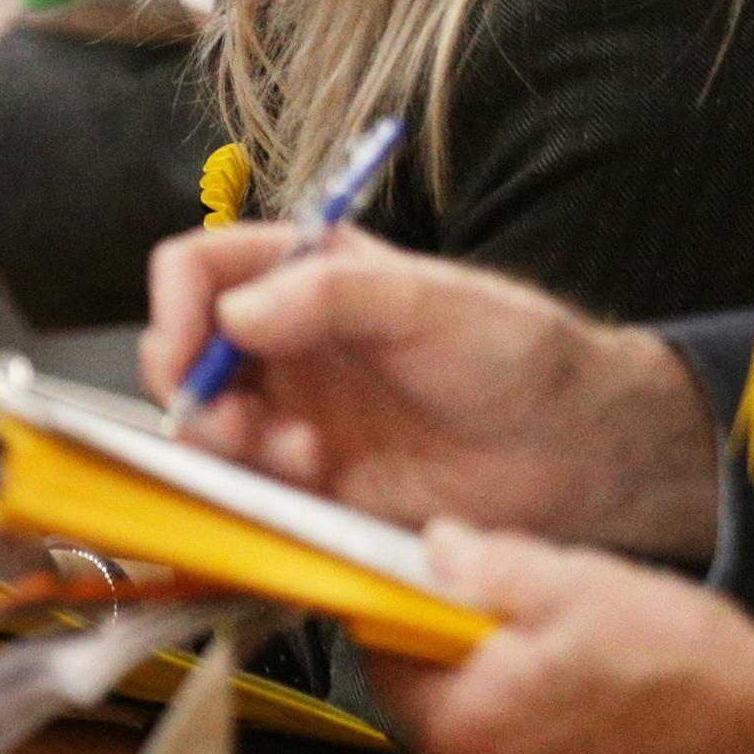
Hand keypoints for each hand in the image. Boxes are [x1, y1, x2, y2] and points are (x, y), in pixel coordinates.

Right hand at [141, 227, 720, 559]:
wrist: (577, 450)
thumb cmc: (518, 355)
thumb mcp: (428, 301)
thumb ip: (331, 294)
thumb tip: (235, 312)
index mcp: (305, 274)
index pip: (201, 270)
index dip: (177, 305)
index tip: (188, 348)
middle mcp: (288, 342)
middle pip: (185, 351)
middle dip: (188, 384)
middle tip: (217, 413)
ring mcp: (297, 412)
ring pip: (206, 423)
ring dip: (222, 438)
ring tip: (284, 448)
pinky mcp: (314, 481)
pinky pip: (248, 484)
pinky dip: (257, 482)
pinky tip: (312, 470)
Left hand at [370, 523, 753, 753]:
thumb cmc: (690, 670)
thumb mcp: (576, 584)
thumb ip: (484, 567)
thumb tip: (434, 550)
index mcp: (468, 727)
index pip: (384, 664)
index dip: (405, 619)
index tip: (429, 597)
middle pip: (432, 714)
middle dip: (462, 667)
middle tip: (520, 630)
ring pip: (484, 752)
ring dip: (509, 712)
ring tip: (579, 678)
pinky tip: (601, 725)